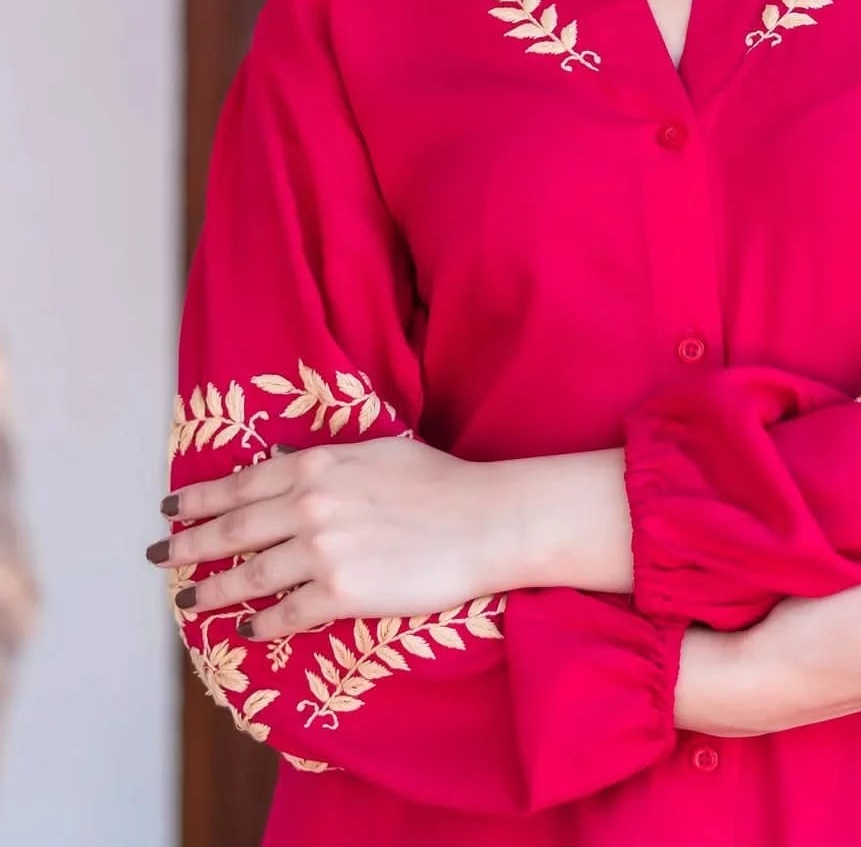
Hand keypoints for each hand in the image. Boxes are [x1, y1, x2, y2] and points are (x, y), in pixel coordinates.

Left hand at [147, 438, 524, 640]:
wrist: (483, 520)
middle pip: (232, 531)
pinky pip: (285, 614)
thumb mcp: (374, 450)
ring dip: (212, 591)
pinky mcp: (341, 594)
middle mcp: (308, 505)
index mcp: (315, 464)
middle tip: (158, 557)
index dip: (199, 499)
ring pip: (248, 577)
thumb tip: (276, 457)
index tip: (170, 509)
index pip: (240, 484)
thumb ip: (321, 460)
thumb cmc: (437, 481)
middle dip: (188, 545)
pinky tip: (245, 629)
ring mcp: (322, 551)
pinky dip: (259, 624)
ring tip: (188, 600)